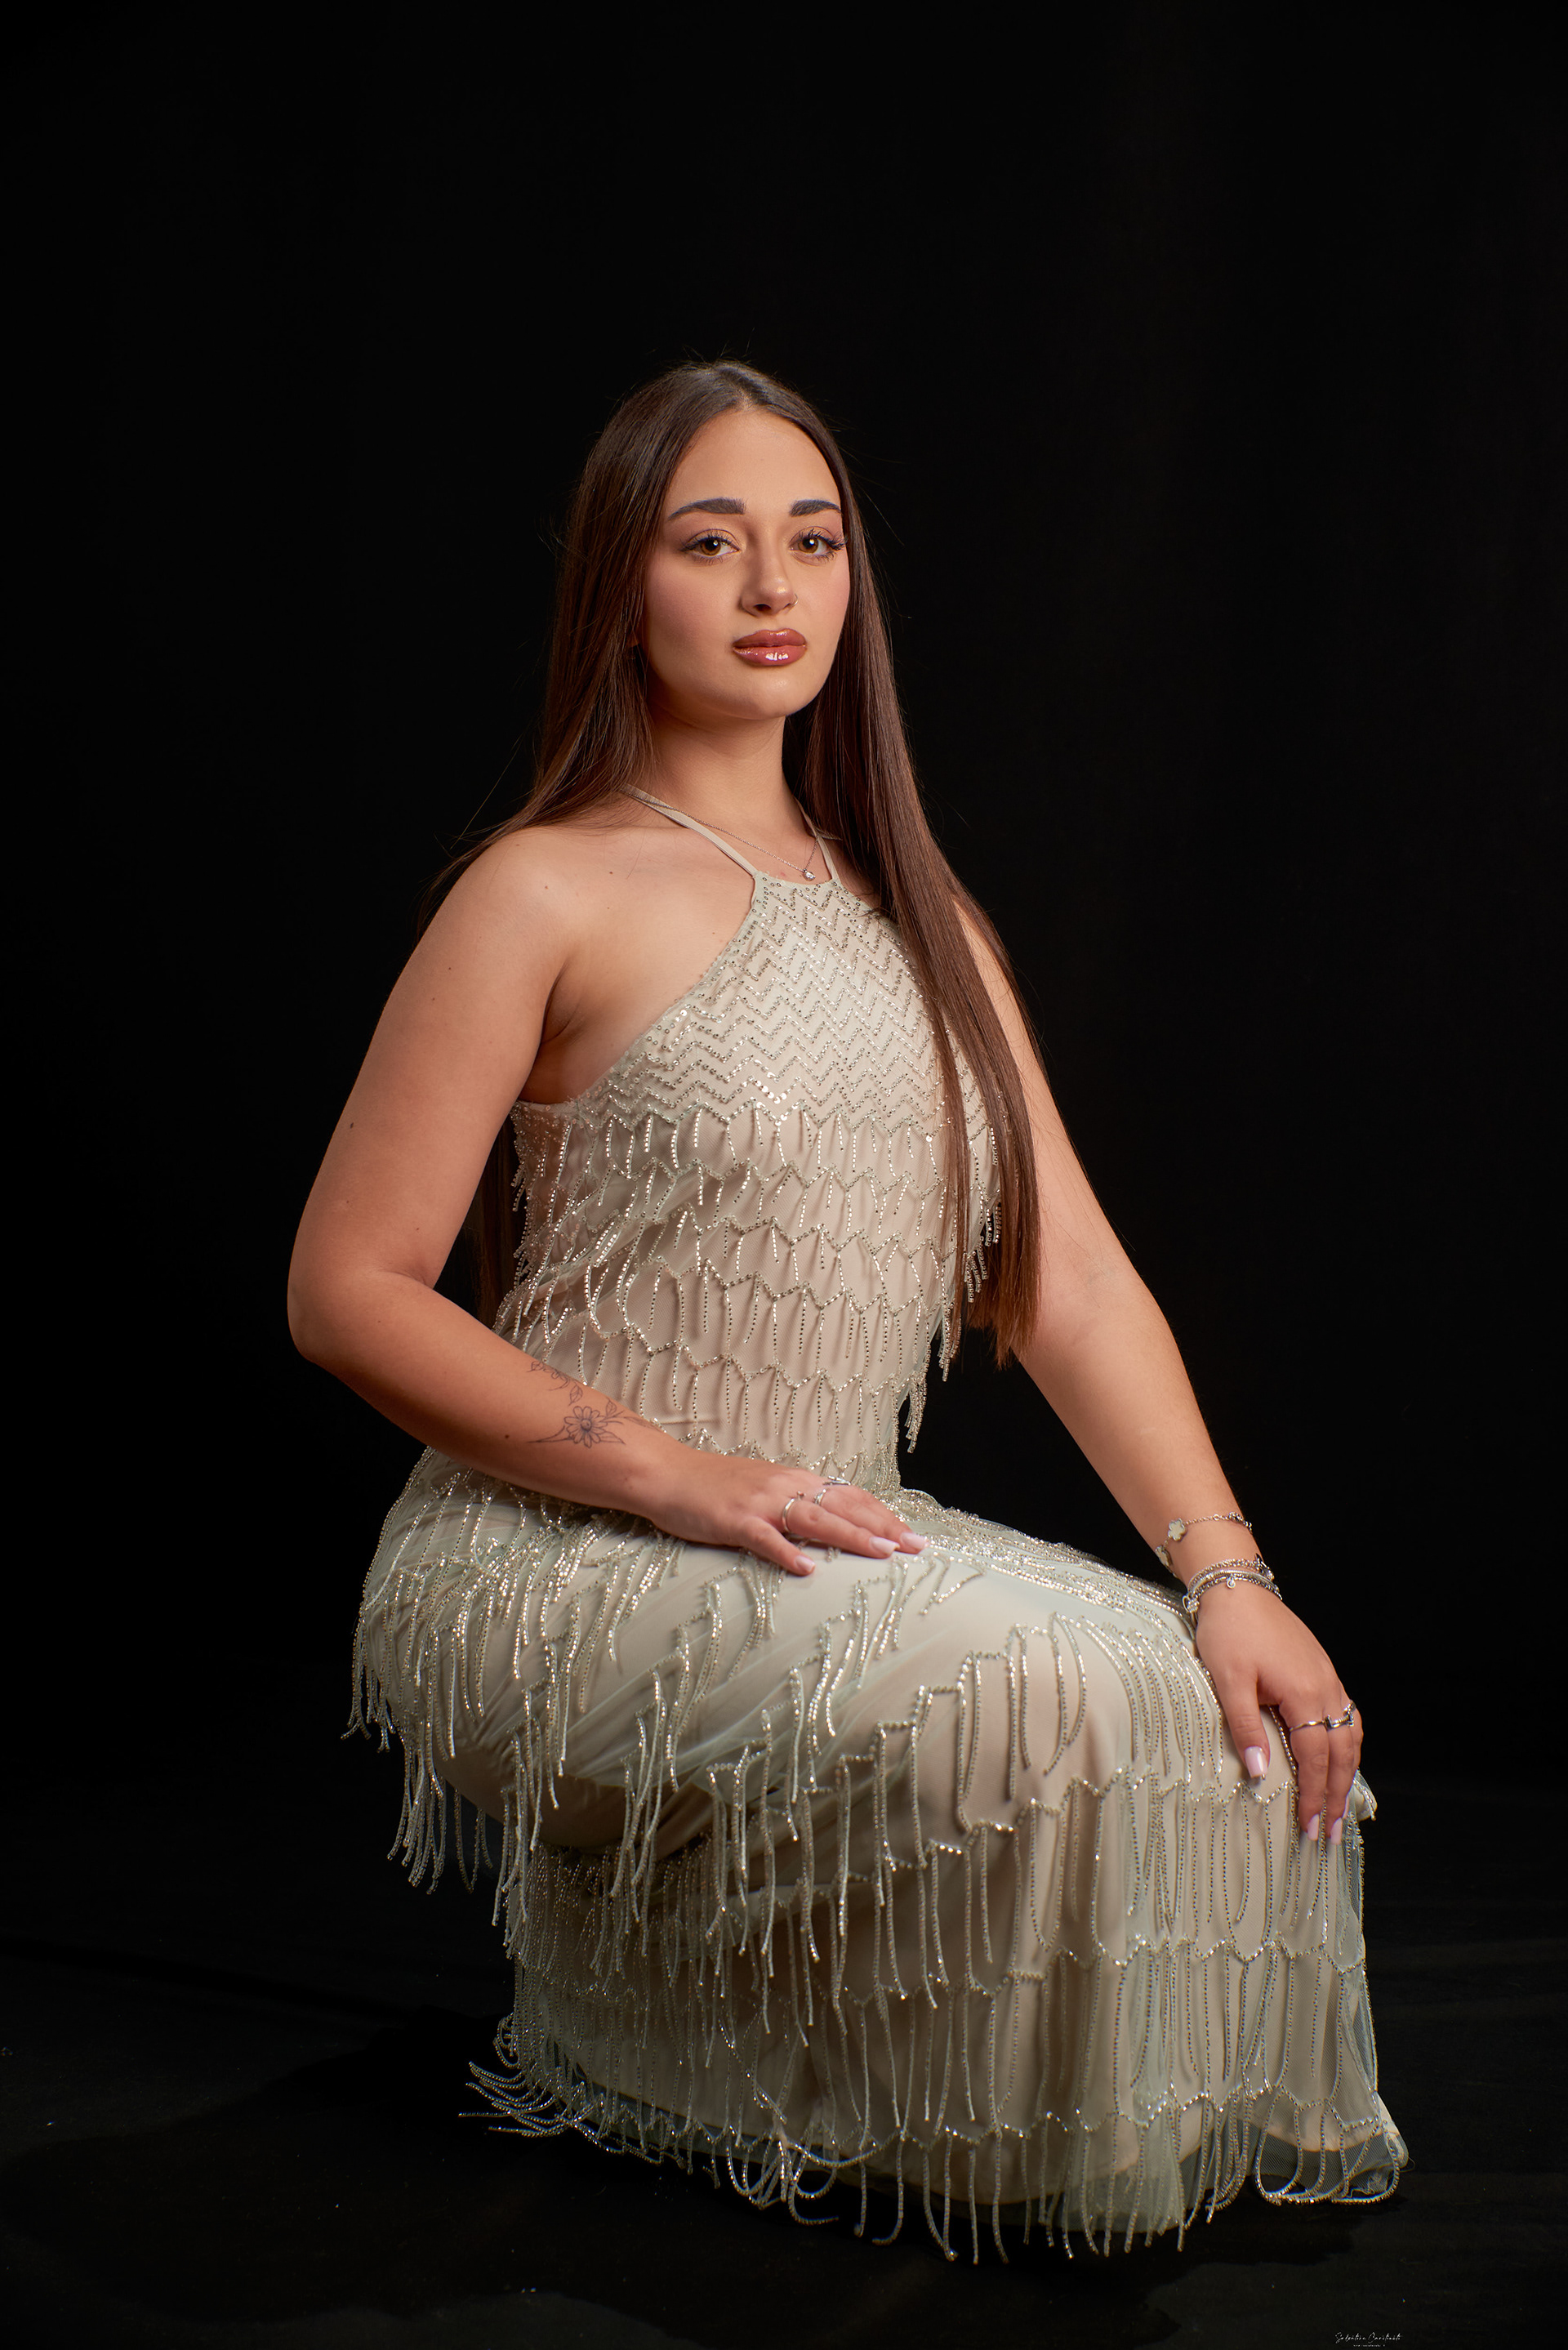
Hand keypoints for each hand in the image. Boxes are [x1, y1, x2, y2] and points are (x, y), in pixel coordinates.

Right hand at [641, 1452, 924, 1577]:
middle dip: (882, 1526)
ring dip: (850, 1536)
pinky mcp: (734, 1520)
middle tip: (915, 1546)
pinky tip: (807, 1570)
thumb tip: (830, 1526)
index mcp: (795, 1479)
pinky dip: (787, 1553)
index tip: (911, 1534)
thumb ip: (795, 1505)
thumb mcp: (763, 1490)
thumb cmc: (714, 1487)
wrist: (667, 1473)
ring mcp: (760, 1503)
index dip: (882, 1514)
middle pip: (843, 1505)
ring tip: (881, 1552)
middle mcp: (785, 1486)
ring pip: (814, 1519)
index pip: (849, 1495)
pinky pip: (765, 1538)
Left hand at [1193, 1583, 1360, 1841]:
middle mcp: (1325, 1687)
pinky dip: (1347, 1745)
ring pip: (1350, 1735)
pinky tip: (1340, 1758)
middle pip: (1341, 1752)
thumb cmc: (1228, 1631)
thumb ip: (1246, 1727)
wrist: (1237, 1587)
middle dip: (1335, 1795)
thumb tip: (1260, 1774)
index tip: (1309, 1827)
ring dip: (1346, 1773)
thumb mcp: (1228, 1680)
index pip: (1315, 1757)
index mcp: (1304, 1693)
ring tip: (1338, 1805)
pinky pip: (1347, 1716)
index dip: (1313, 1794)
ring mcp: (1328, 1678)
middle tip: (1328, 1832)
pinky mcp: (1322, 1671)